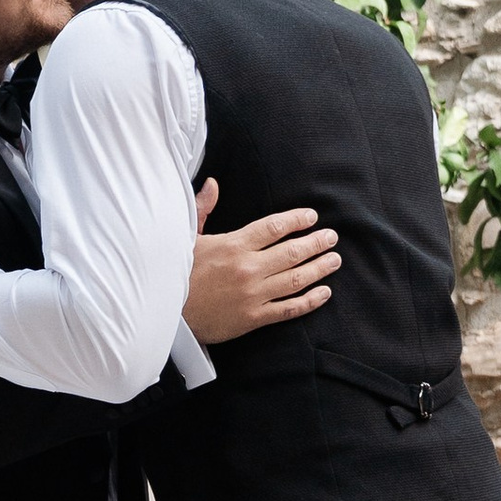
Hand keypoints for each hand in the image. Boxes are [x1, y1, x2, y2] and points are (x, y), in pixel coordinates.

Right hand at [183, 177, 337, 346]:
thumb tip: (212, 183)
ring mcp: (253, 295)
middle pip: (292, 252)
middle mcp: (248, 268)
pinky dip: (310, 301)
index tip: (311, 217)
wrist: (166, 314)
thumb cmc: (176, 273)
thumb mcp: (187, 237)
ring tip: (334, 260)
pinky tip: (324, 293)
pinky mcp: (253, 318)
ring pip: (296, 279)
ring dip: (319, 268)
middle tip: (332, 237)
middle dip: (316, 243)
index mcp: (234, 245)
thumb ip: (203, 208)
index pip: (274, 227)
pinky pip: (289, 309)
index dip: (297, 220)